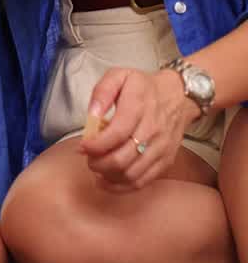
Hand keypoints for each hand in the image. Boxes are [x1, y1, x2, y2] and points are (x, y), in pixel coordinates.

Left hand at [80, 67, 200, 190]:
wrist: (178, 96)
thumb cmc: (143, 87)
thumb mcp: (119, 76)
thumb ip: (101, 92)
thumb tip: (91, 115)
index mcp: (139, 105)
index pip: (116, 134)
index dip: (96, 145)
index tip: (83, 147)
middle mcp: (153, 129)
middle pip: (122, 159)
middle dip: (98, 163)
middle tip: (88, 158)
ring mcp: (161, 148)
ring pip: (131, 174)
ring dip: (108, 176)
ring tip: (97, 168)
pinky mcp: (166, 160)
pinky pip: (143, 181)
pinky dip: (122, 186)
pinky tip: (108, 180)